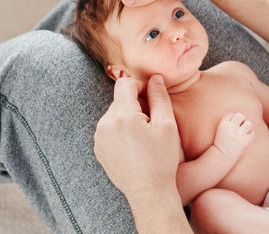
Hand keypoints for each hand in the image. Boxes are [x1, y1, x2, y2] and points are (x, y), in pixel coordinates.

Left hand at [94, 75, 180, 198]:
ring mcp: (99, 138)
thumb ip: (160, 96)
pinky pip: (110, 128)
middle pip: (120, 99)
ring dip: (129, 116)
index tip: (153, 97)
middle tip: (153, 120)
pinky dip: (121, 129)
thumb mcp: (167, 125)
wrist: (148, 192)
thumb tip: (155, 78)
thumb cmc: (161, 159)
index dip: (141, 86)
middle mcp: (105, 124)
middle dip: (136, 103)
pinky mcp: (99, 148)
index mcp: (122, 116)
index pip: (125, 84)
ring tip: (144, 135)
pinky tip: (135, 144)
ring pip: (115, 113)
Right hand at [213, 112, 254, 160]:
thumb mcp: (221, 130)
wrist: (222, 156)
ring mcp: (239, 134)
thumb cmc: (221, 143)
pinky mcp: (245, 141)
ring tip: (244, 132)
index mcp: (223, 124)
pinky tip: (246, 139)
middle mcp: (231, 127)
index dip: (233, 119)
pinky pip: (252, 133)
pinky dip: (250, 136)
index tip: (232, 125)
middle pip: (241, 115)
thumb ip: (229, 123)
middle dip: (241, 120)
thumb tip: (241, 117)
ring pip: (249, 123)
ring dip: (247, 127)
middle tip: (240, 127)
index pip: (232, 114)